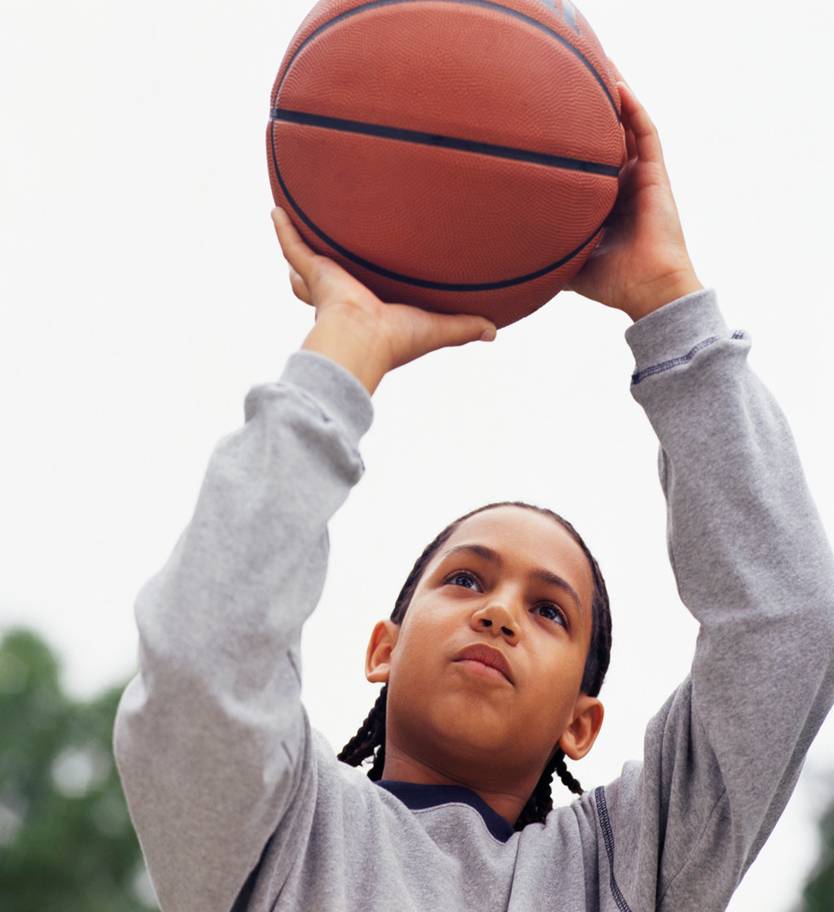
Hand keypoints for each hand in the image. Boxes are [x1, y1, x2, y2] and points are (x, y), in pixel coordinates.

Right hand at [271, 207, 497, 395]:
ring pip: (306, 263)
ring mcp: (325, 283)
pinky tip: (276, 210)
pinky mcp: (315, 272)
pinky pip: (294, 246)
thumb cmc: (396, 340)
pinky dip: (283, 230)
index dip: (361, 291)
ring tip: (292, 224)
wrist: (364, 338)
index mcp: (366, 309)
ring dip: (299, 249)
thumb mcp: (436, 329)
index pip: (361, 298)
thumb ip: (462, 327)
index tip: (363, 287)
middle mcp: (342, 296)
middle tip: (321, 259)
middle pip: (327, 283)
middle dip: (320, 272)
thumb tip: (494, 331)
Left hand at [563, 63, 703, 320]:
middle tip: (561, 83)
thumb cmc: (611, 282)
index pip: (585, 162)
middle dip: (587, 109)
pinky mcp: (656, 174)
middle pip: (605, 135)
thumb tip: (503, 254)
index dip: (569, 140)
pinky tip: (617, 85)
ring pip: (627, 125)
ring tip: (594, 66)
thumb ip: (544, 250)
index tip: (541, 120)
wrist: (647, 290)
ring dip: (613, 97)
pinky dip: (633, 108)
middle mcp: (622, 183)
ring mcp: (641, 176)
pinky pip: (647, 132)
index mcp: (603, 202)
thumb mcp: (568, 261)